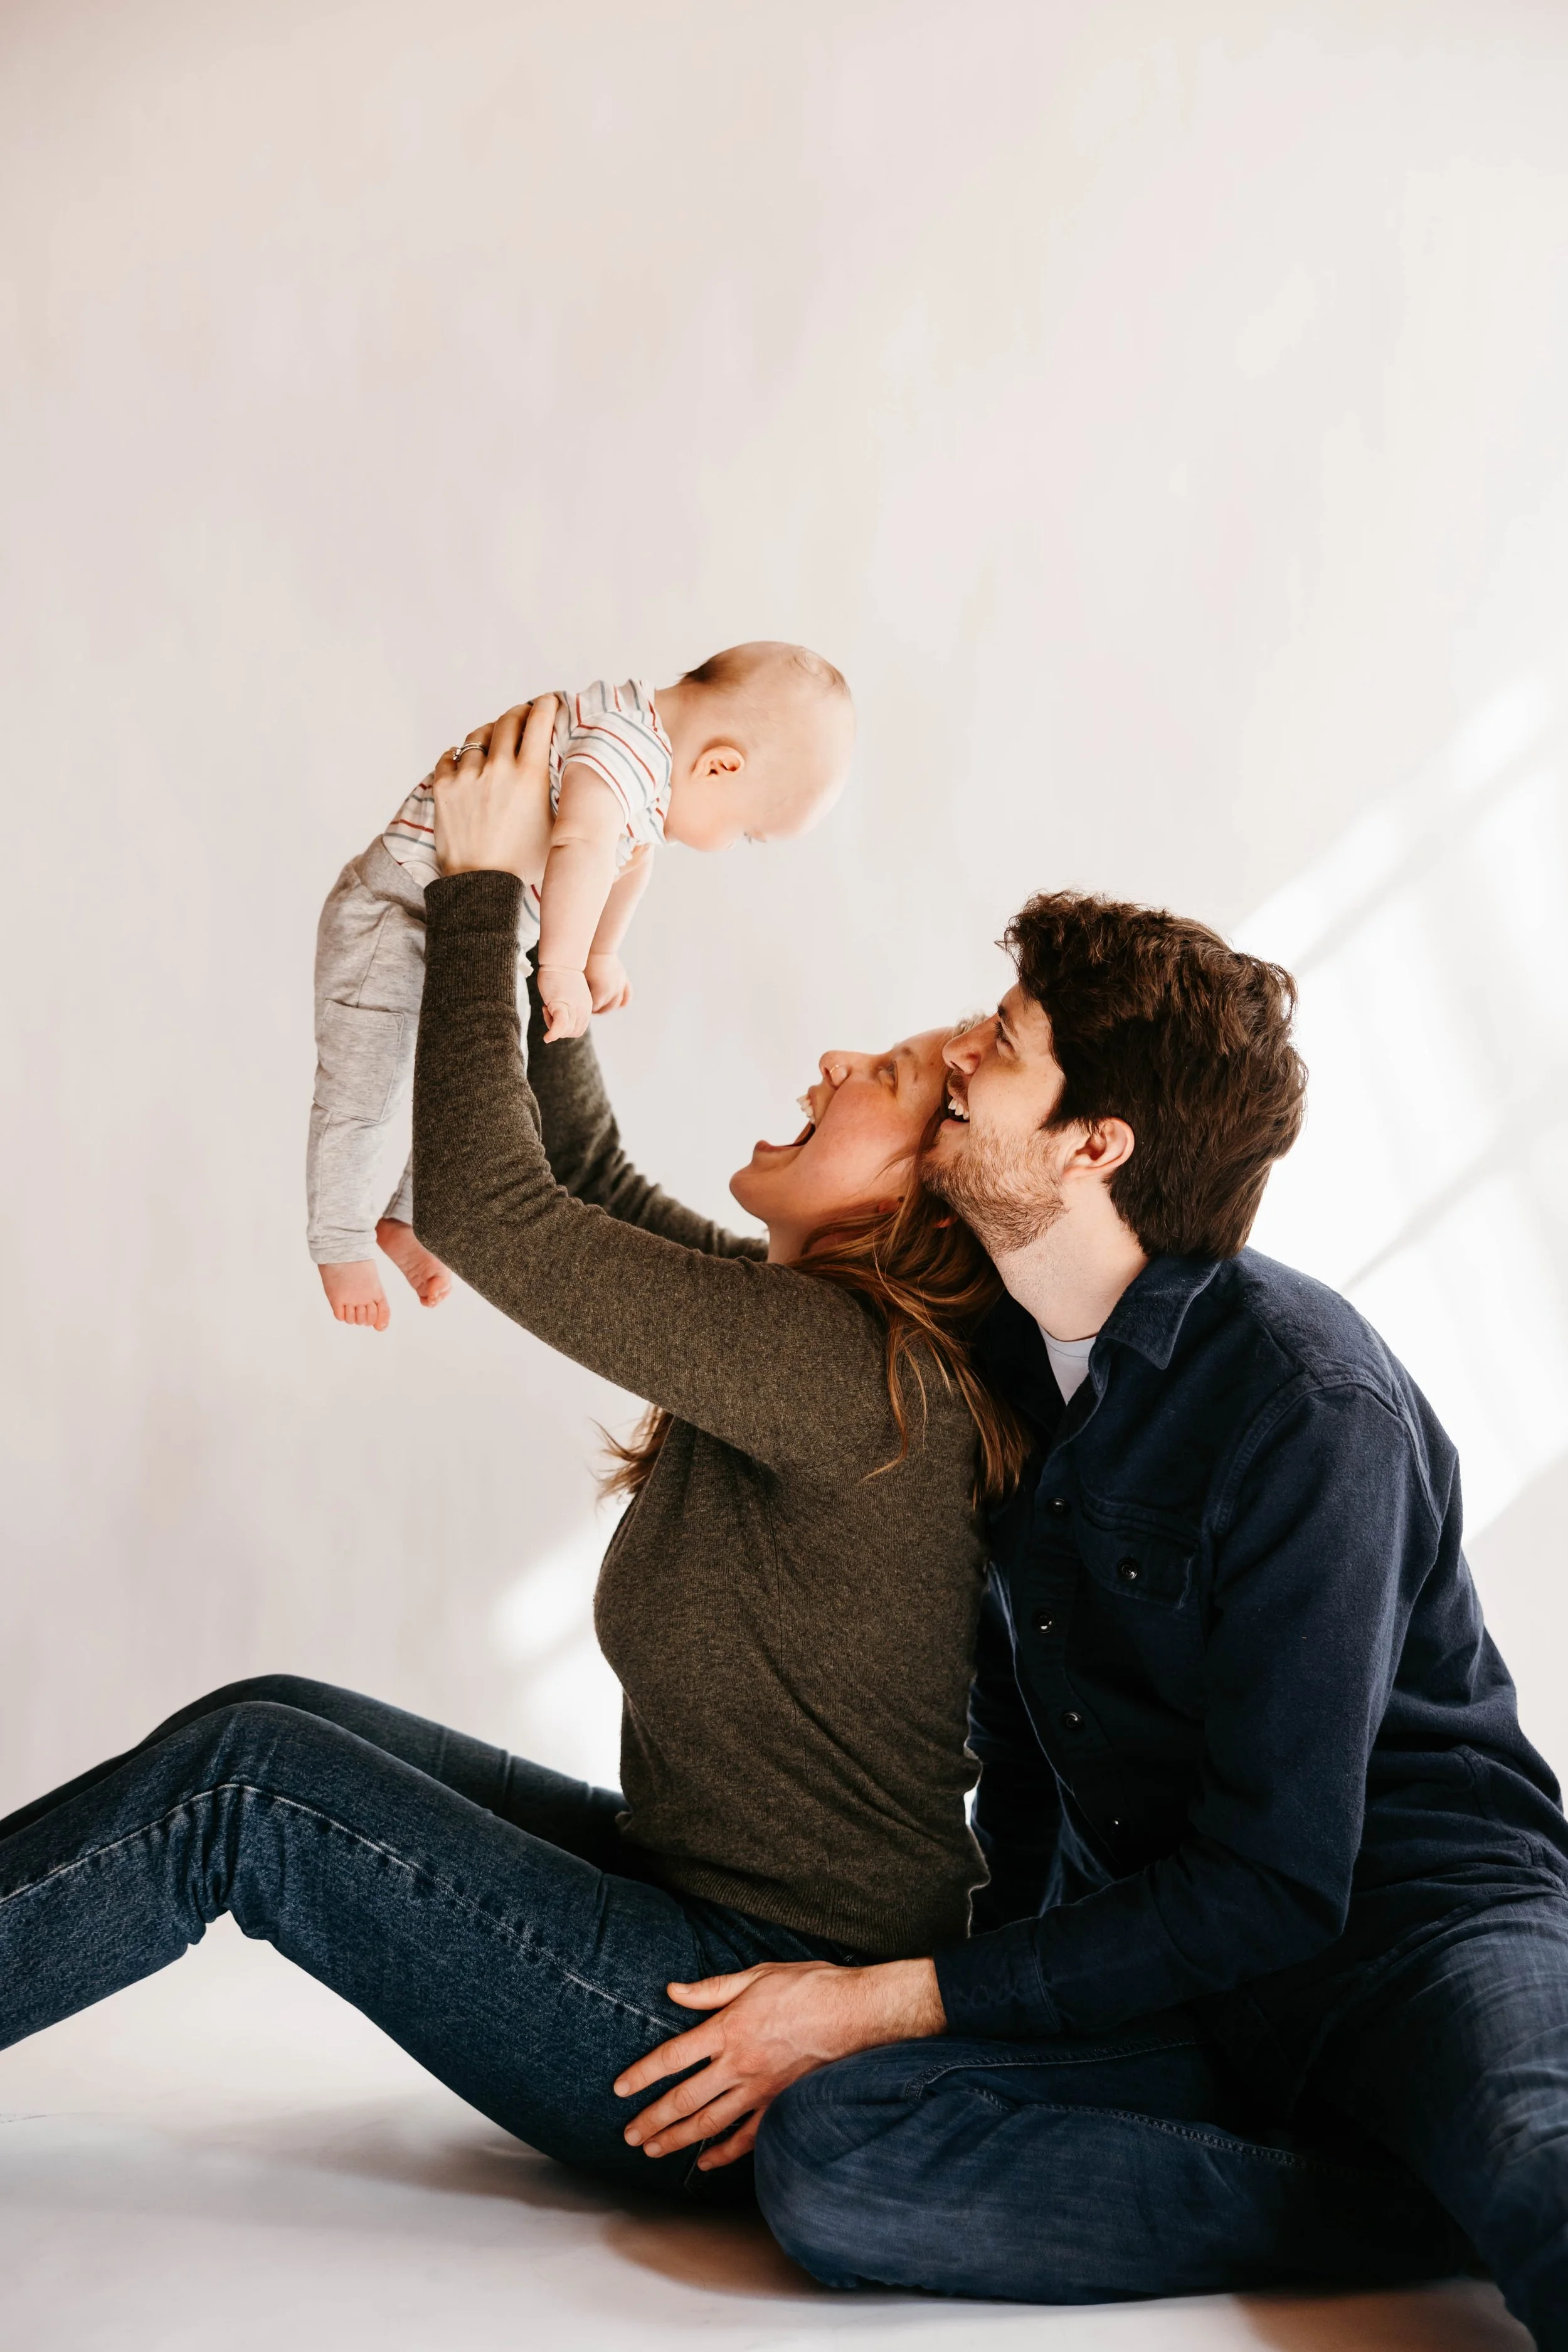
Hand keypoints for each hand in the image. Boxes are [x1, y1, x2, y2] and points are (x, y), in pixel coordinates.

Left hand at [431, 695, 557, 881]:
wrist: (481, 887)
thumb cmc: (524, 864)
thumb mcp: (557, 829)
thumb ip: (564, 797)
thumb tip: (579, 776)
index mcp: (531, 776)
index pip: (540, 721)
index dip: (546, 705)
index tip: (549, 701)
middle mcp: (499, 768)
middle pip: (508, 720)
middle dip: (519, 713)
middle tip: (523, 716)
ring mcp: (468, 776)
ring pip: (478, 736)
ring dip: (489, 734)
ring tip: (493, 740)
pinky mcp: (444, 787)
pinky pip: (449, 755)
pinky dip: (458, 755)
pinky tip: (465, 761)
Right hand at [538, 964, 592, 1041]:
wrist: (560, 961)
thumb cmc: (561, 976)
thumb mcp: (570, 995)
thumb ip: (570, 1007)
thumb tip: (561, 1017)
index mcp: (586, 1008)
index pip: (578, 1029)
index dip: (565, 1027)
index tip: (555, 1013)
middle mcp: (583, 1010)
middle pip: (573, 1032)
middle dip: (559, 1028)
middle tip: (549, 1011)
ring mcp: (574, 1008)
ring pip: (566, 1031)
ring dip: (553, 1025)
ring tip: (547, 1008)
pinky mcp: (562, 1005)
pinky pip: (561, 1025)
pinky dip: (554, 1033)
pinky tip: (547, 1037)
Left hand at [584, 952, 631, 1012]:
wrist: (600, 948)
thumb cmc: (587, 962)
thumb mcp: (581, 979)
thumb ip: (583, 993)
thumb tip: (578, 1003)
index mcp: (601, 992)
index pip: (595, 1008)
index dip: (588, 1009)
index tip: (582, 1007)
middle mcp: (613, 990)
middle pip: (606, 1008)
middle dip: (598, 1009)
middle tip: (590, 1008)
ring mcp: (620, 985)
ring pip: (617, 1003)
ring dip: (608, 1006)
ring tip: (601, 1005)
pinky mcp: (624, 980)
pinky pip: (627, 995)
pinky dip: (622, 1001)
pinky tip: (616, 1003)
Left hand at [613, 1956, 944, 2170]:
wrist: (856, 2014)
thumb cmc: (808, 1988)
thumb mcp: (757, 1975)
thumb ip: (711, 1989)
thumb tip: (673, 1991)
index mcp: (727, 2031)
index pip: (671, 2057)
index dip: (642, 2075)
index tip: (620, 2089)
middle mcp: (738, 2066)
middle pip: (684, 2100)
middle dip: (652, 2120)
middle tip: (629, 2135)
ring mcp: (760, 2091)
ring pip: (710, 2124)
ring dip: (677, 2140)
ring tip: (653, 2150)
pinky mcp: (781, 2105)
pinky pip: (748, 2138)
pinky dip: (725, 2154)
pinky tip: (707, 2163)